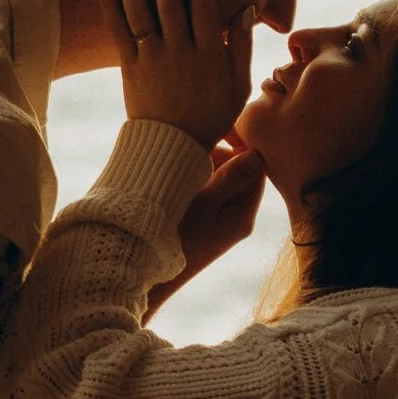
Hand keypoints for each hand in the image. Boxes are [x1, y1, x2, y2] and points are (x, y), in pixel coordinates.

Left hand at [98, 0, 255, 149]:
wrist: (173, 148)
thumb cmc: (210, 116)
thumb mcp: (238, 85)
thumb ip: (243, 46)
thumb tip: (247, 9)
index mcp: (209, 52)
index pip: (204, 3)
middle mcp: (180, 49)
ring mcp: (153, 56)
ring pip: (141, 8)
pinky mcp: (130, 66)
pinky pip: (117, 28)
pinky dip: (108, 1)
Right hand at [147, 139, 266, 315]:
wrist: (140, 271)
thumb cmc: (174, 239)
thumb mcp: (204, 205)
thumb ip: (231, 178)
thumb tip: (258, 153)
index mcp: (242, 215)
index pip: (256, 169)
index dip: (243, 145)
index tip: (221, 127)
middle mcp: (233, 218)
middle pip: (238, 171)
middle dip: (220, 153)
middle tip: (194, 143)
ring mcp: (214, 220)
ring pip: (218, 178)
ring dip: (203, 164)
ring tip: (180, 158)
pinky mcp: (196, 220)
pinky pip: (202, 190)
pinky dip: (191, 177)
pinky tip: (173, 172)